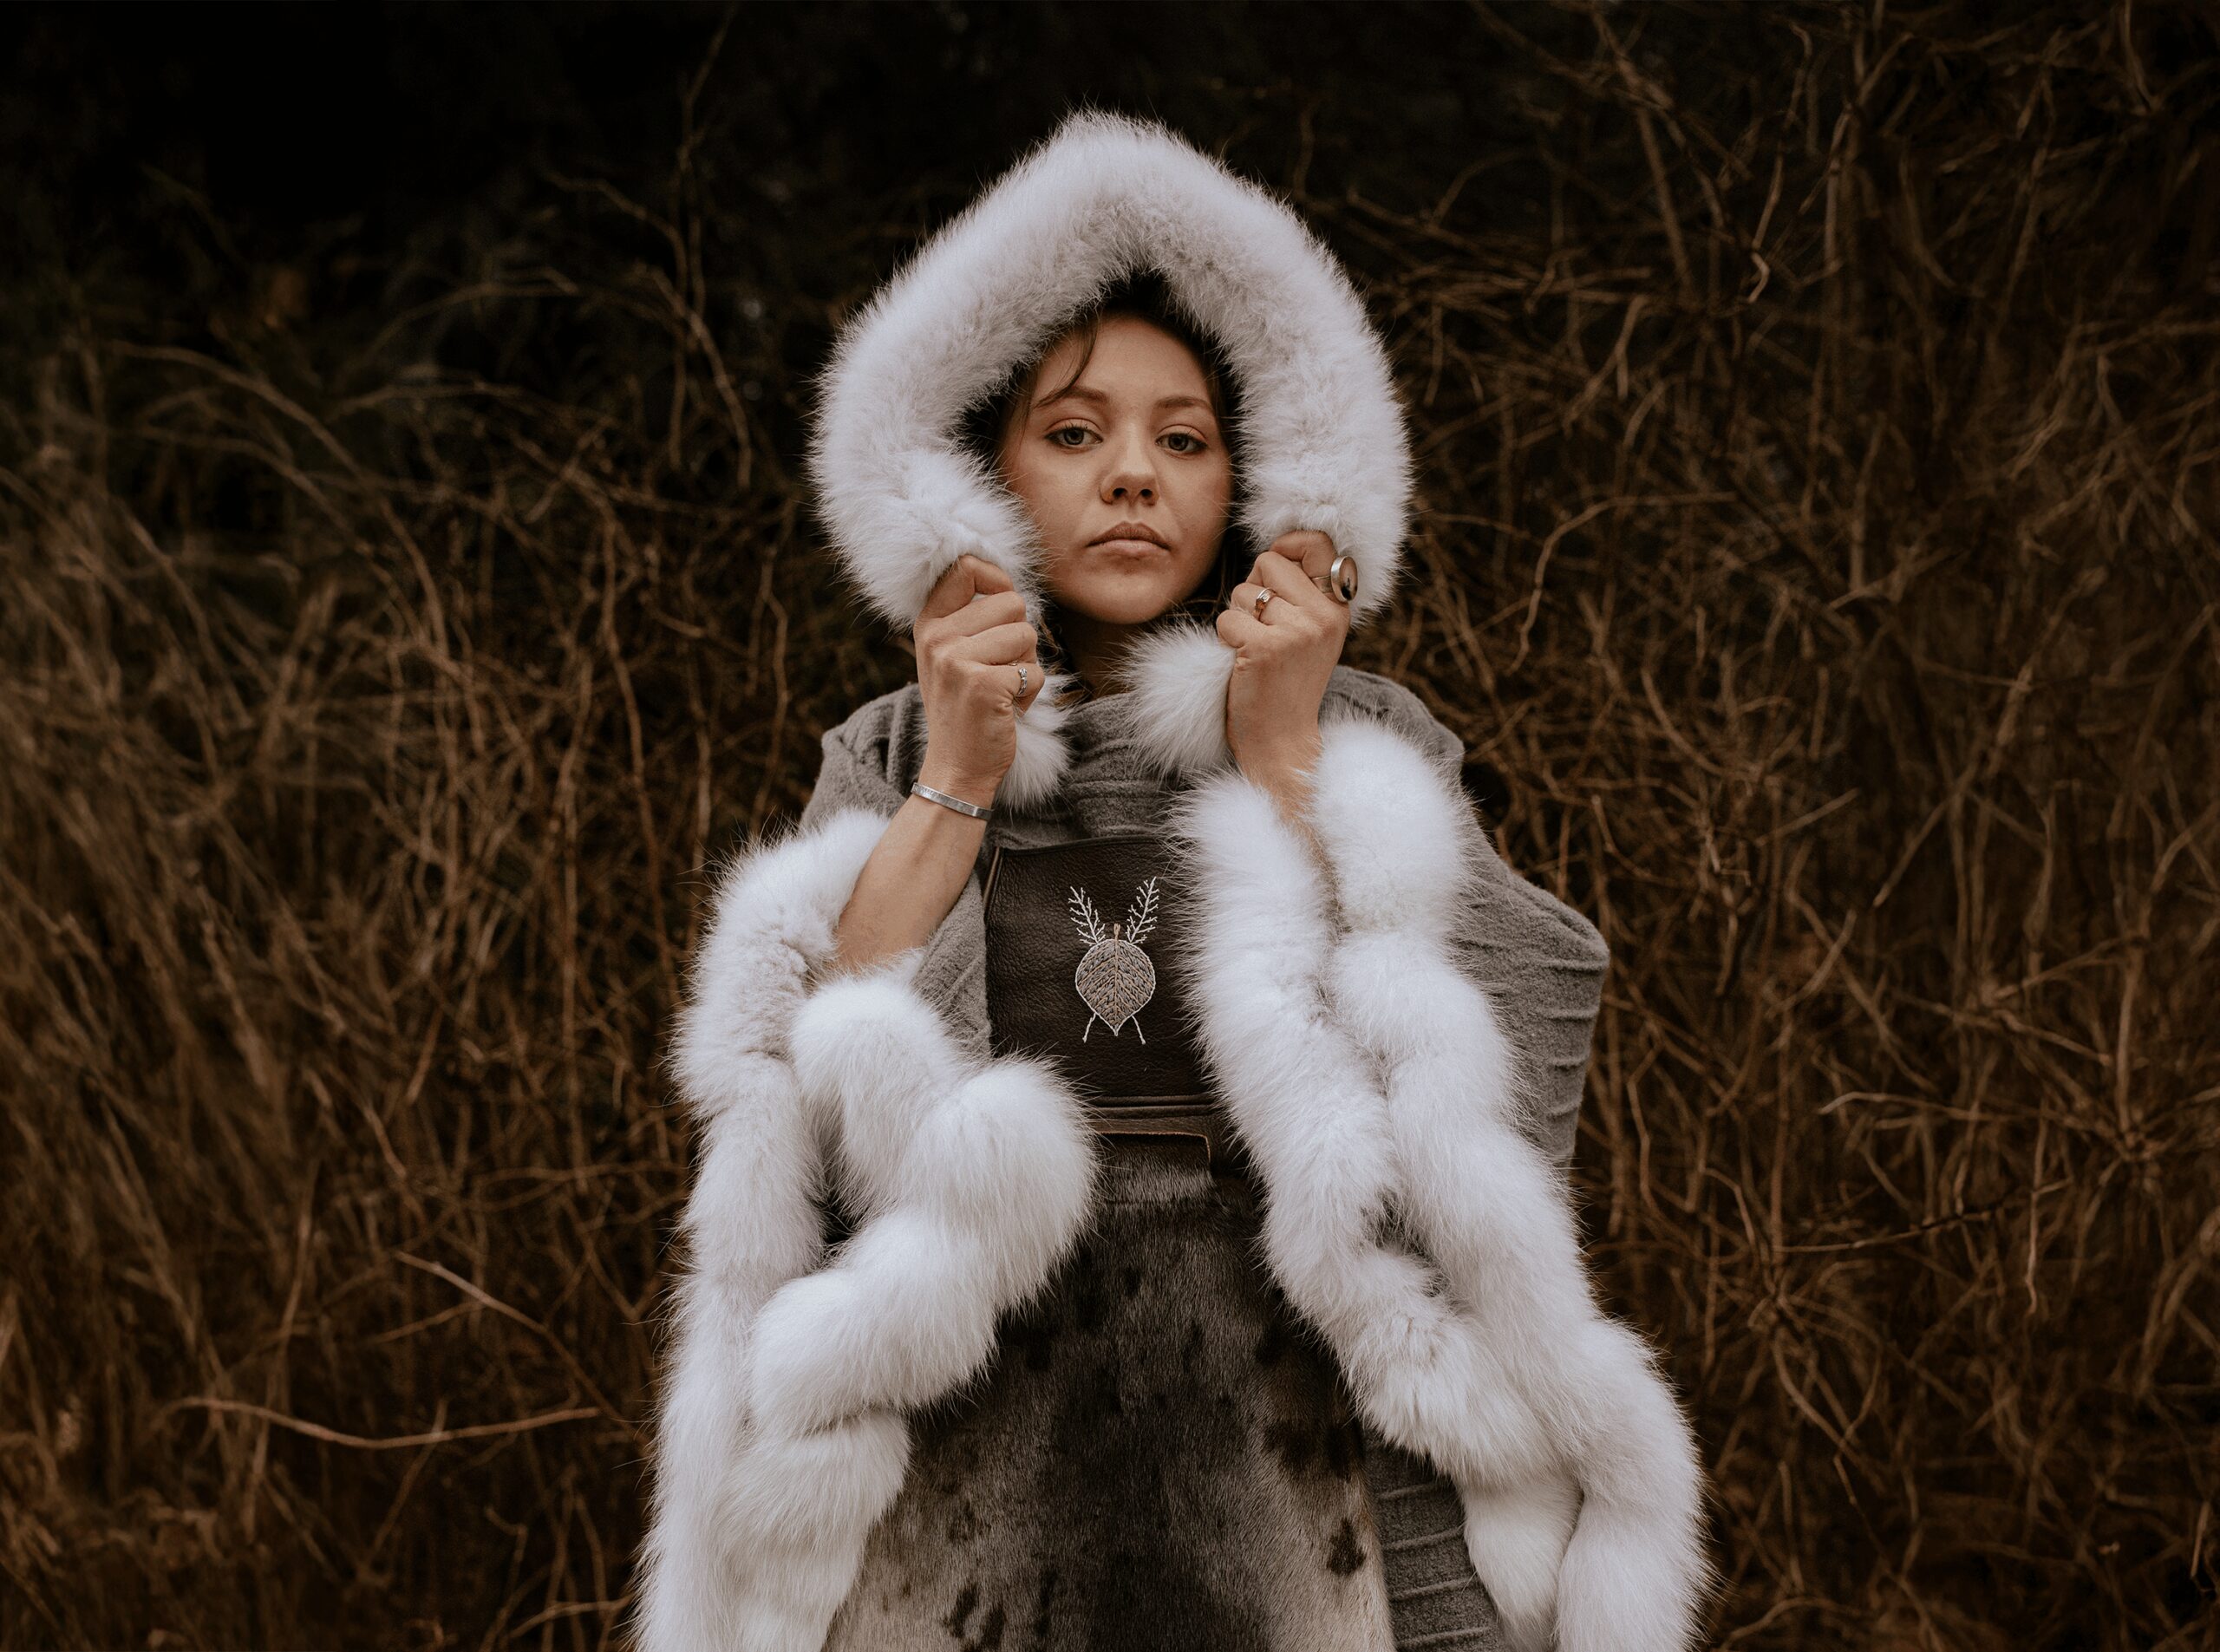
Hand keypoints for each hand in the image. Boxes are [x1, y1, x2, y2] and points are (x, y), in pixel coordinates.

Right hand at [913, 554, 1044, 804]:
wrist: (956, 767)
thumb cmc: (964, 708)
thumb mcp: (951, 656)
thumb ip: (971, 620)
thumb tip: (1008, 584)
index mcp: (929, 624)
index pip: (965, 568)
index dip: (997, 577)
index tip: (1004, 602)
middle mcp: (937, 638)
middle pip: (1012, 602)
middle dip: (1021, 635)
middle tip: (1002, 667)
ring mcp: (957, 661)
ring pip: (1027, 635)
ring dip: (1028, 665)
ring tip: (1004, 688)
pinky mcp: (983, 686)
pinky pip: (1036, 671)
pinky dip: (1032, 692)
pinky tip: (1009, 708)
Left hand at [1216, 530, 1349, 811]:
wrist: (1283, 740)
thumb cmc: (1287, 682)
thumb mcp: (1311, 633)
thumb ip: (1302, 592)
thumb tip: (1277, 548)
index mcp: (1338, 607)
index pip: (1316, 542)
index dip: (1287, 547)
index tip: (1276, 572)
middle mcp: (1324, 616)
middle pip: (1268, 560)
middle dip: (1254, 588)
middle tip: (1262, 626)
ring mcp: (1297, 632)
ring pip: (1243, 591)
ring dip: (1238, 617)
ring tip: (1256, 649)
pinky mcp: (1266, 648)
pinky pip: (1227, 618)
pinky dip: (1225, 639)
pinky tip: (1243, 663)